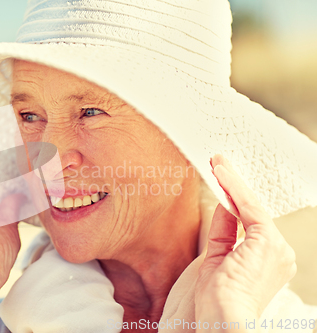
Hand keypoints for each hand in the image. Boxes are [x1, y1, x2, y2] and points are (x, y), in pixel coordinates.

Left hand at [195, 155, 296, 330]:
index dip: (233, 201)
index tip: (220, 182)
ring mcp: (276, 246)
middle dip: (233, 187)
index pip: (249, 222)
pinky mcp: (268, 241)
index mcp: (267, 260)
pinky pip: (248, 207)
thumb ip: (224, 231)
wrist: (222, 320)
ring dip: (232, 181)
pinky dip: (234, 188)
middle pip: (251, 211)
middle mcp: (278, 252)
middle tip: (218, 164)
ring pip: (250, 206)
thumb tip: (225, 205)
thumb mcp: (218, 257)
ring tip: (216, 162)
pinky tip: (221, 172)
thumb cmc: (216, 300)